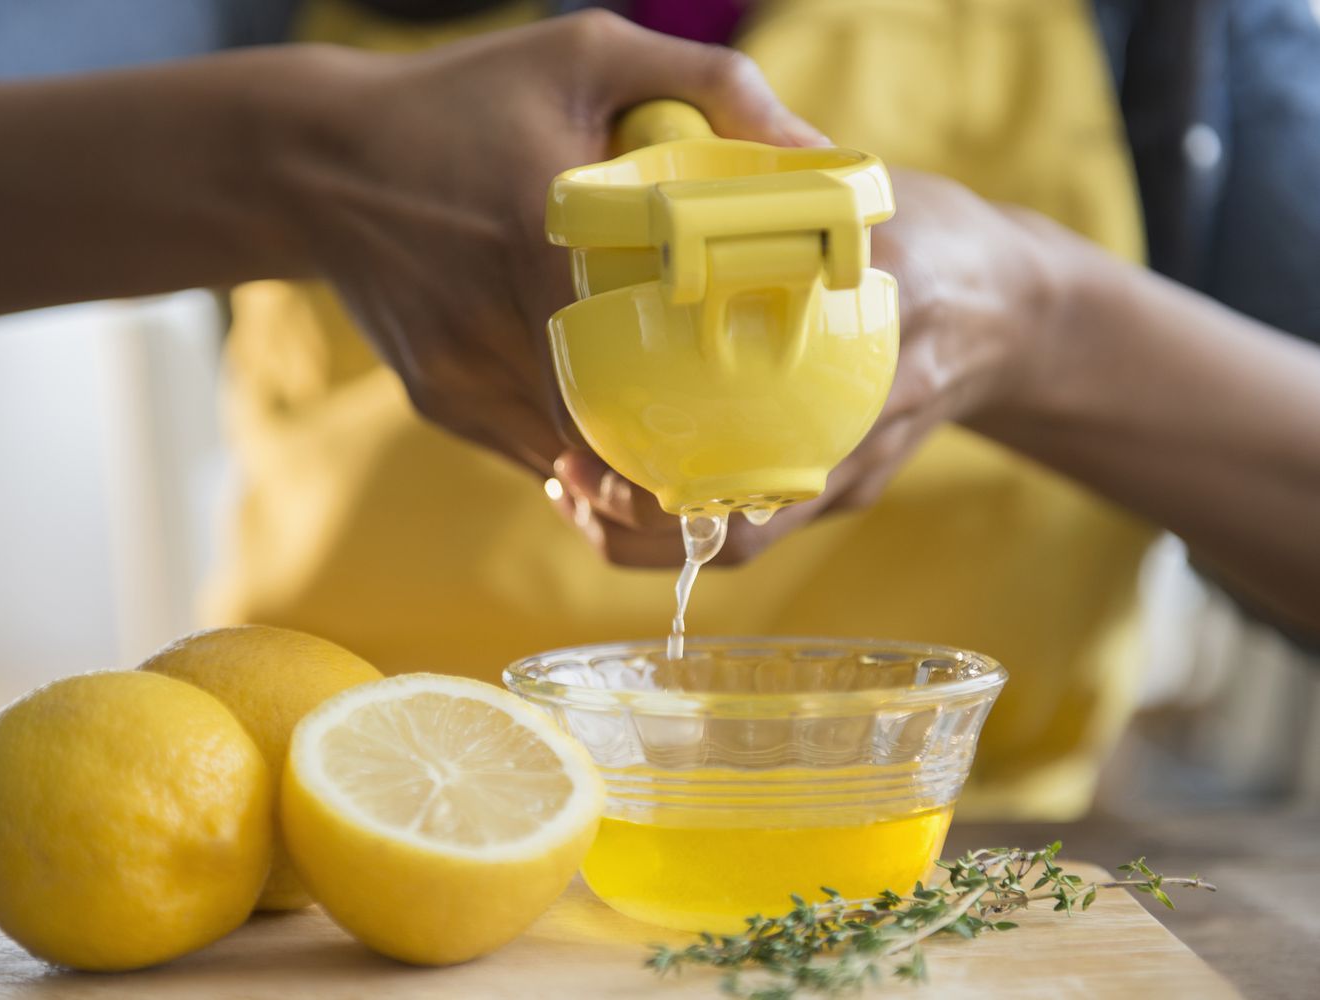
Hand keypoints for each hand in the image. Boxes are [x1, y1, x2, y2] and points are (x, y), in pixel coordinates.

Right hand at [262, 11, 825, 476]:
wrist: (312, 160)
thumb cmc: (458, 99)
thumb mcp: (581, 53)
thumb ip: (709, 84)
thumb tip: (817, 147)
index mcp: (543, 234)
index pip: (647, 360)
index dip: (711, 410)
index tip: (765, 421)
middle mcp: (497, 320)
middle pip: (612, 432)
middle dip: (677, 456)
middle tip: (739, 455)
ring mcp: (461, 371)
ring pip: (568, 456)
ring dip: (626, 461)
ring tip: (680, 452)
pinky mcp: (435, 396)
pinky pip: (522, 446)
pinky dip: (570, 445)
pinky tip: (602, 420)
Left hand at [550, 170, 1059, 565]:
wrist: (1011, 313)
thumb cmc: (939, 248)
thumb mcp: (880, 210)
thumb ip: (799, 207)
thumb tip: (693, 188)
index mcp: (864, 385)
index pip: (762, 483)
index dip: (671, 497)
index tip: (596, 468)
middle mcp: (850, 453)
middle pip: (736, 537)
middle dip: (635, 529)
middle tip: (566, 480)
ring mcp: (842, 477)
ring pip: (735, 542)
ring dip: (642, 532)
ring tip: (570, 486)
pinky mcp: (832, 479)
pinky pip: (746, 517)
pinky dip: (675, 510)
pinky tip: (615, 475)